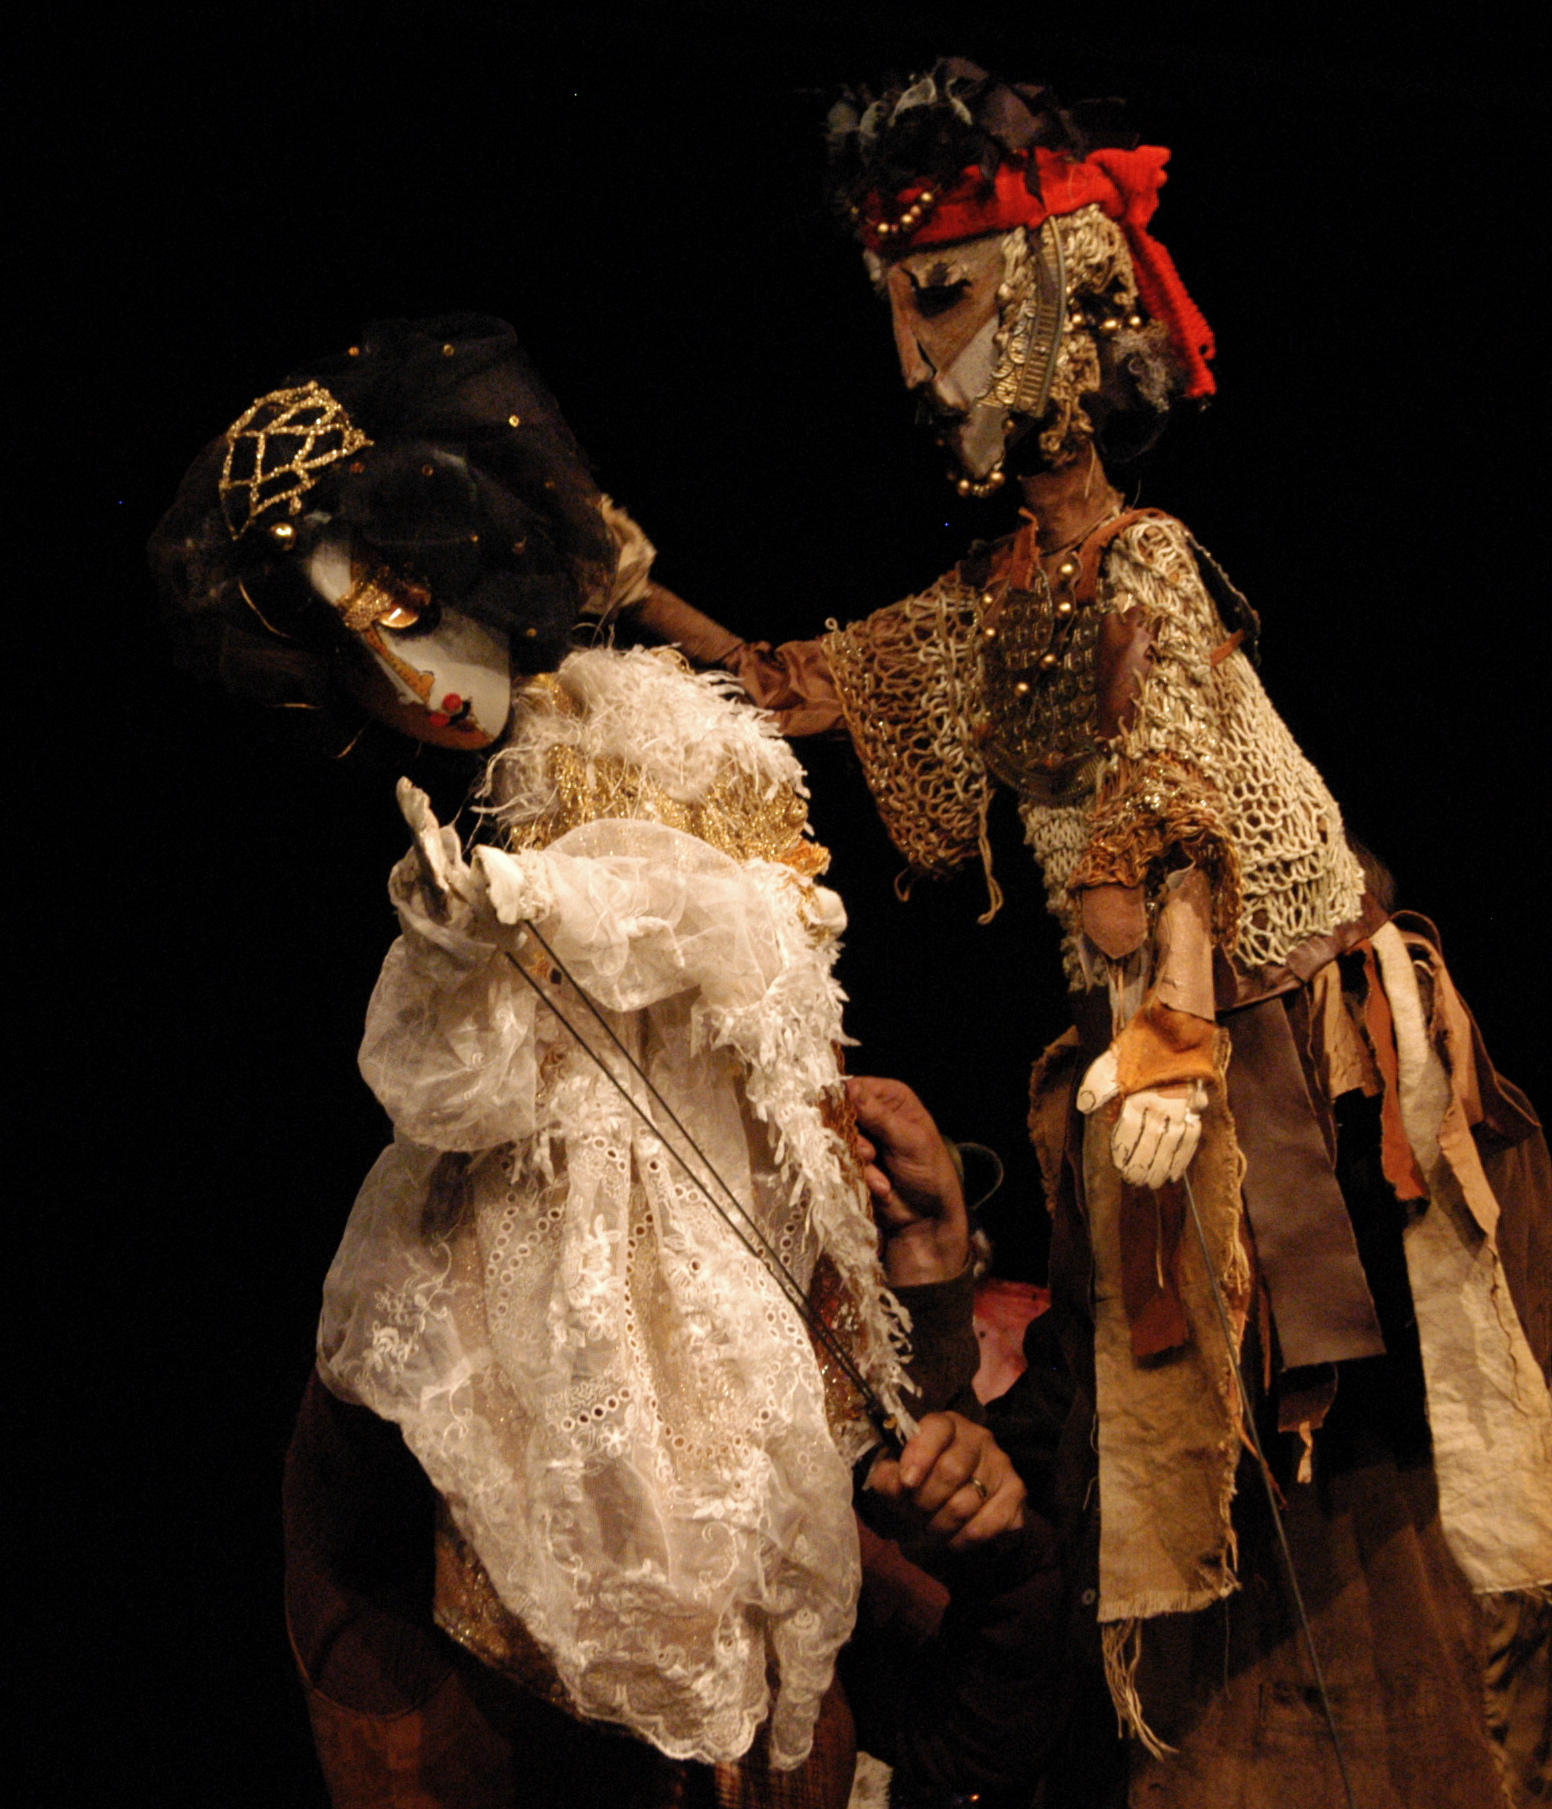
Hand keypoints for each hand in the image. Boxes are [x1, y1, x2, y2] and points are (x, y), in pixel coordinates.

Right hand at [848, 1076, 968, 1284]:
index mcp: (891, 1098)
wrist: (928, 1215)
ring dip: (859, 1161)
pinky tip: (884, 1187)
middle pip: (840, 1115)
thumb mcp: (909, 1140)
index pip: (855, 1088)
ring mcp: (862, 1140)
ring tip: (882, 1176)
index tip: (841, 1118)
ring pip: (839, 1141)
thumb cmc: (930, 1171)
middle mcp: (874, 1114)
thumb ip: (879, 1116)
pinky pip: (842, 1164)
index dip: (843, 1101)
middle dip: (853, 1138)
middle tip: (871, 1154)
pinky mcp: (854, 1163)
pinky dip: (862, 1177)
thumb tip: (850, 1088)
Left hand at [866, 1412, 1025, 1549]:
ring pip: (966, 1503)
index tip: (907, 1484)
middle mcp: (978, 1437)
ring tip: (931, 1529)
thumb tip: (897, 1484)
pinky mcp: (1016, 1492)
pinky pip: (988, 1525)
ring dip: (941, 1526)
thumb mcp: (897, 1475)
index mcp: (946, 1424)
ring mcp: (1001, 1463)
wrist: (957, 1498)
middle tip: (915, 1515)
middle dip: (925, 1501)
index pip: (936, 1429)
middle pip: (950, 1471)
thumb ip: (888, 1476)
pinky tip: (954, 1539)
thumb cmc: (922, 1480)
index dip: (919, 1456)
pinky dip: (964, 1539)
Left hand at [1078, 1051, 1204, 1186]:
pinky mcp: (1194, 1111)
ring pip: (1170, 1146)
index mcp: (1138, 1095)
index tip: (1121, 1167)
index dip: (1125, 1151)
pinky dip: (1182, 1159)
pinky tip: (1175, 1174)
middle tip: (1136, 1181)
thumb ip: (1098, 1083)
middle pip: (1150, 1143)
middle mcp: (1160, 1106)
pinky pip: (1190, 1140)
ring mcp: (1179, 1110)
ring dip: (1161, 1167)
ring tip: (1153, 1183)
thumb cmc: (1141, 1048)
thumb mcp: (1112, 1060)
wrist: (1176, 1033)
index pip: (1129, 1130)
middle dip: (1142, 1165)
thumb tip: (1085, 1105)